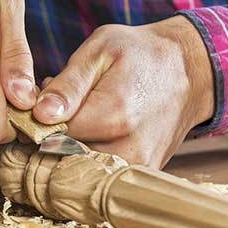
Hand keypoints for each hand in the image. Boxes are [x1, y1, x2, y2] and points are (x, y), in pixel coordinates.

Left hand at [32, 16, 214, 167]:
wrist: (189, 72)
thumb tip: (41, 116)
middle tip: (59, 112)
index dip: (38, 123)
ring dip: (68, 149)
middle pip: (63, 158)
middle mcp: (127, 149)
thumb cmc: (140, 55)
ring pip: (79, 171)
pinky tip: (94, 133)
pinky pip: (99, 176)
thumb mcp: (99, 51)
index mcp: (114, 114)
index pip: (51, 136)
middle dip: (51, 138)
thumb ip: (68, 85)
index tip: (40, 106)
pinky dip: (87, 158)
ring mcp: (137, 167)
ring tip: (79, 120)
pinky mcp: (140, 175)